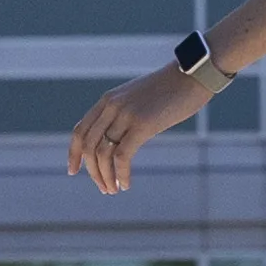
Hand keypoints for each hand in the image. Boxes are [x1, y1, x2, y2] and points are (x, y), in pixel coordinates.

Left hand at [63, 54, 228, 194]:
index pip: (80, 131)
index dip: (74, 154)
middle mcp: (111, 106)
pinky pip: (121, 156)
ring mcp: (126, 115)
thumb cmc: (171, 89)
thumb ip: (124, 114)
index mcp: (107, 100)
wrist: (193, 75)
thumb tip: (117, 137)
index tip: (73, 171)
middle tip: (104, 188)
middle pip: (89, 146)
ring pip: (102, 154)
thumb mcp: (138, 99)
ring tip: (114, 190)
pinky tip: (126, 184)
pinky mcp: (142, 125)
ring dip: (105, 177)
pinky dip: (121, 174)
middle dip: (92, 171)